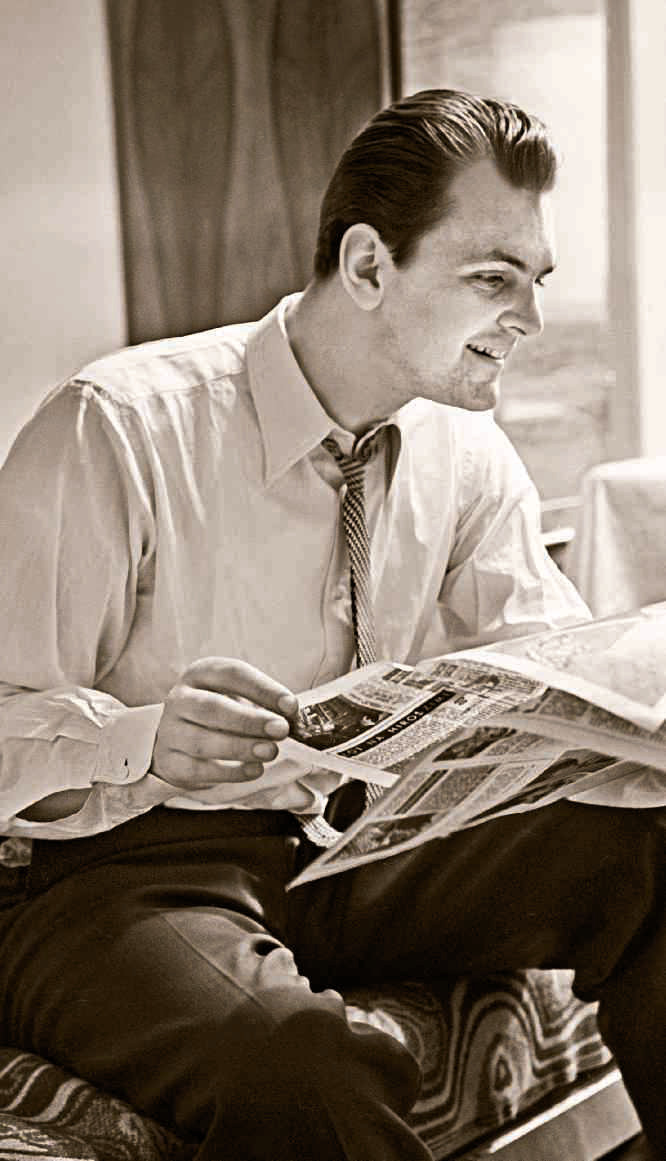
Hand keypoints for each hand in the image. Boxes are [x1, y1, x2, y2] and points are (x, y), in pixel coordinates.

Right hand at [152, 658, 298, 791]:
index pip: (231, 674)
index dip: (263, 689)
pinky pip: (198, 769)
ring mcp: (170, 731)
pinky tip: (254, 770)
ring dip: (240, 747)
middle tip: (281, 730)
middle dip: (250, 720)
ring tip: (271, 751)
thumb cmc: (221, 713)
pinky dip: (229, 772)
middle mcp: (180, 698)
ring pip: (202, 741)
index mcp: (201, 673)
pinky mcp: (170, 761)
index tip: (291, 705)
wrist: (180, 739)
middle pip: (212, 708)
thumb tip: (293, 718)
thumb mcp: (240, 698)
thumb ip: (265, 705)